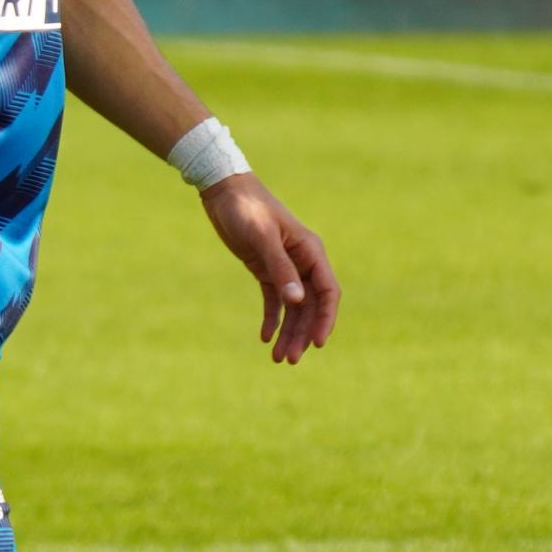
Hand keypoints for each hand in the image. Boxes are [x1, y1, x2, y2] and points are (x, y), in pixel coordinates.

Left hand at [202, 174, 338, 364]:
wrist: (223, 192)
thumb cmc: (246, 209)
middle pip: (310, 306)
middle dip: (303, 333)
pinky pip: (274, 301)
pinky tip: (265, 338)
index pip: (327, 291)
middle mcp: (302, 261)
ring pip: (293, 308)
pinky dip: (272, 320)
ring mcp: (285, 267)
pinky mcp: (266, 269)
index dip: (325, 319)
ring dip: (288, 332)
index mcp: (310, 251)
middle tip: (290, 360)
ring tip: (278, 358)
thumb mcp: (262, 237)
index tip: (318, 343)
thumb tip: (297, 301)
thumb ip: (280, 268)